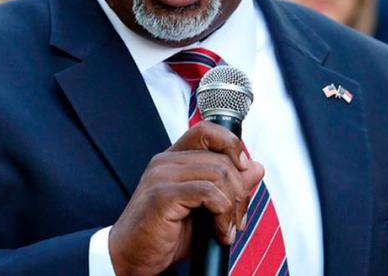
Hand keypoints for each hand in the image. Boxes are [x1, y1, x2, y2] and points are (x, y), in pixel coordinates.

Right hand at [108, 121, 263, 275]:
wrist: (133, 255)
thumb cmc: (163, 234)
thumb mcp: (204, 209)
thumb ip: (228, 186)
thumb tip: (254, 167)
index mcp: (173, 161)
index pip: (207, 131)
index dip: (231, 144)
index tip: (243, 170)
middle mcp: (165, 163)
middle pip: (222, 159)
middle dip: (240, 192)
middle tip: (236, 219)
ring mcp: (162, 176)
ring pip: (219, 174)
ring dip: (233, 206)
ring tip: (226, 228)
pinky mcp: (163, 195)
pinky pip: (209, 193)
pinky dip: (223, 215)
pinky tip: (218, 232)